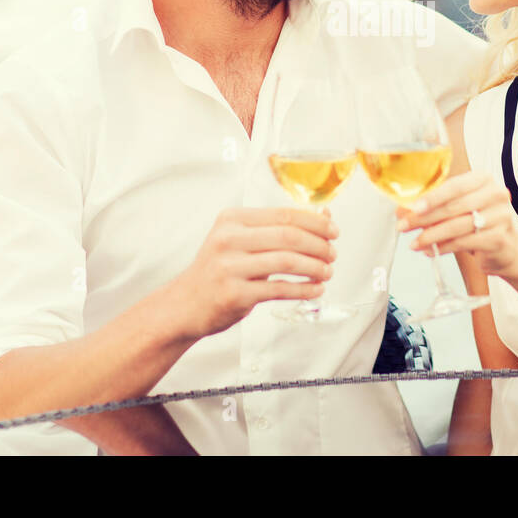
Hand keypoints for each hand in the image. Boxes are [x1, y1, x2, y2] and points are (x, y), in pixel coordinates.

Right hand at [170, 207, 337, 338]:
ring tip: (328, 272)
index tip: (333, 230)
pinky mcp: (234, 294)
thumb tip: (323, 214)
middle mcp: (228, 239)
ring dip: (315, 267)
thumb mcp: (242, 240)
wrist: (184, 304)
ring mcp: (229, 267)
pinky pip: (279, 289)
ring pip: (287, 262)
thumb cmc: (219, 270)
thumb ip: (278, 227)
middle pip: (288, 236)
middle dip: (318, 245)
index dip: (315, 222)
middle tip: (333, 253)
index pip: (284, 214)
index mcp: (232, 219)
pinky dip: (304, 289)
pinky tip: (315, 289)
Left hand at [397, 172, 517, 280]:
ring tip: (414, 243)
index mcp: (483, 179)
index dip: (432, 197)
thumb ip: (434, 205)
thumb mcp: (458, 208)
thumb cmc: (478, 222)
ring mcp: (500, 216)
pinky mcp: (499, 238)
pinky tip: (431, 251)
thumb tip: (402, 210)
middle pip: (453, 206)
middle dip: (424, 218)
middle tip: (403, 226)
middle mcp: (496, 194)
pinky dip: (444, 247)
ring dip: (431, 236)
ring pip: (457, 226)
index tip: (412, 207)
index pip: (454, 186)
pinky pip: (464, 242)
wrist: (507, 248)